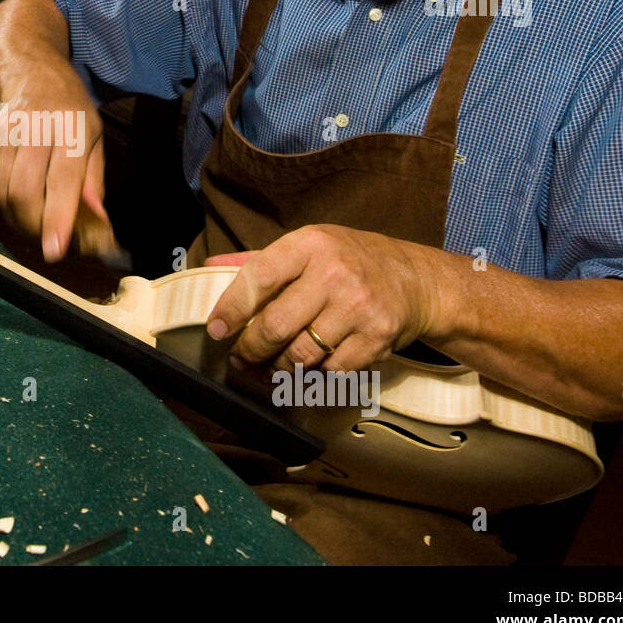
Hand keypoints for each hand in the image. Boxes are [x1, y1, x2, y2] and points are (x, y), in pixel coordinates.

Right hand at [0, 68, 117, 262]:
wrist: (27, 70)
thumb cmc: (68, 106)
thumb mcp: (94, 136)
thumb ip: (93, 181)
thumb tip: (95, 223)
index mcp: (69, 127)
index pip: (62, 180)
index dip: (57, 218)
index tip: (56, 250)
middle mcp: (33, 130)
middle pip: (23, 193)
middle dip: (36, 227)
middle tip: (52, 240)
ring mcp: (5, 135)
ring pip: (5, 196)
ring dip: (22, 221)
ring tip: (42, 224)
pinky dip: (9, 204)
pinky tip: (25, 200)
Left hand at [203, 224, 436, 370]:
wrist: (413, 279)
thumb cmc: (348, 260)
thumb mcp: (306, 246)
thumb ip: (258, 261)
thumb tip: (209, 268)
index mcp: (309, 245)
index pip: (259, 278)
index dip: (231, 308)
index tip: (216, 330)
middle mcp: (335, 274)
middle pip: (276, 326)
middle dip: (250, 350)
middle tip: (240, 357)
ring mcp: (359, 307)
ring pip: (300, 355)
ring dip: (277, 369)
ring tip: (269, 366)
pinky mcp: (378, 338)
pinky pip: (330, 372)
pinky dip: (313, 377)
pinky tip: (307, 370)